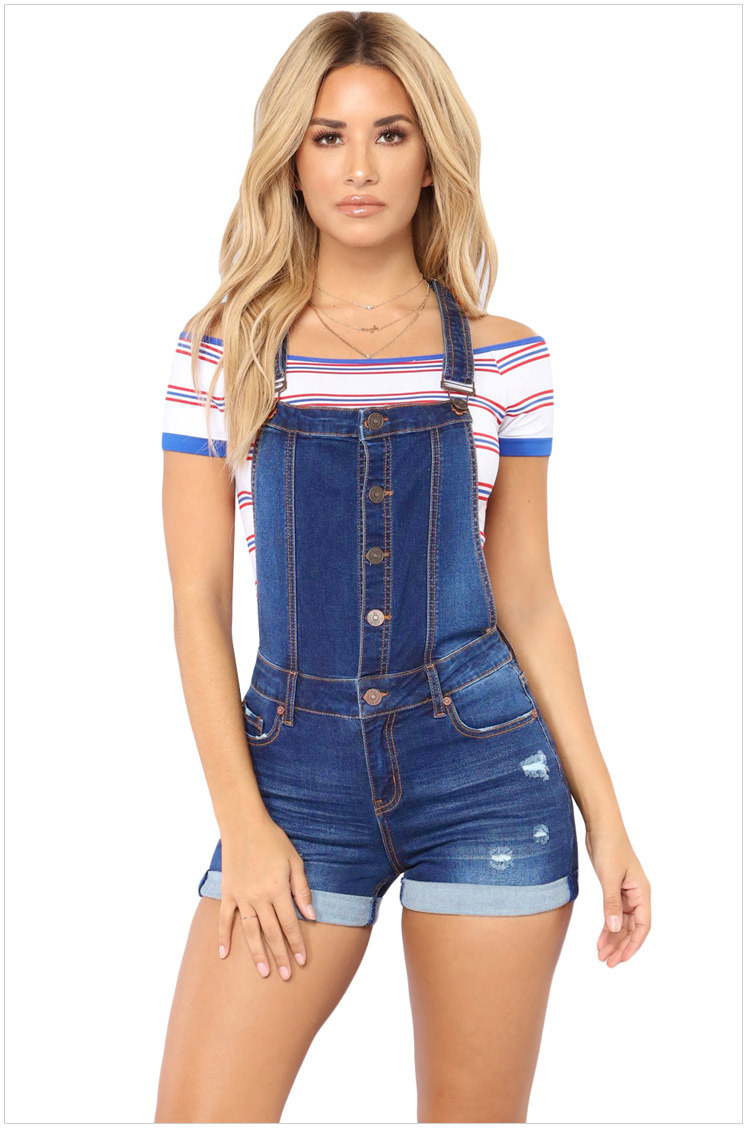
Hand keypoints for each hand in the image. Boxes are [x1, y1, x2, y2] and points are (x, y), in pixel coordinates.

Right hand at [217, 814, 316, 978]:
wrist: (243, 825)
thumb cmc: (273, 841)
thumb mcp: (295, 861)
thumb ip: (301, 890)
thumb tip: (311, 915)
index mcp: (278, 890)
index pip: (290, 924)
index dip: (297, 944)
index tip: (303, 961)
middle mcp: (259, 897)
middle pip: (271, 933)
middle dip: (280, 956)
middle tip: (286, 976)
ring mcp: (241, 897)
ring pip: (250, 932)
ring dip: (257, 954)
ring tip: (263, 973)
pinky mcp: (227, 893)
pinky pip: (224, 919)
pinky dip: (223, 937)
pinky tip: (224, 955)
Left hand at [585, 824, 650, 966]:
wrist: (601, 827)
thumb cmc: (610, 847)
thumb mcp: (610, 877)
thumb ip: (612, 904)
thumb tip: (615, 929)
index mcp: (642, 893)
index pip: (643, 926)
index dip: (633, 945)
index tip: (621, 959)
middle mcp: (637, 895)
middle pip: (632, 928)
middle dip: (620, 946)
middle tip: (607, 963)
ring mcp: (626, 893)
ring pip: (622, 924)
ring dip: (613, 940)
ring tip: (601, 956)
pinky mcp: (614, 890)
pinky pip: (613, 914)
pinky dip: (607, 927)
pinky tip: (599, 940)